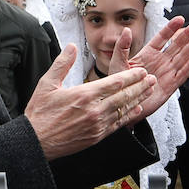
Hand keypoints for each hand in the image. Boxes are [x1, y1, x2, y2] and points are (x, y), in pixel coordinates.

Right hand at [25, 45, 154, 159]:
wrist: (36, 141)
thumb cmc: (40, 114)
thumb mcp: (47, 84)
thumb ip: (62, 64)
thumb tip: (71, 47)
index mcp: (84, 95)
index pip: (114, 82)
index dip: (131, 76)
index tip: (141, 71)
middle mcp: (94, 110)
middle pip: (124, 96)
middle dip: (140, 86)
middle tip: (152, 78)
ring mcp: (97, 125)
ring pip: (124, 109)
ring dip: (139, 99)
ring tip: (149, 91)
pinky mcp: (96, 136)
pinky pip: (118, 124)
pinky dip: (129, 116)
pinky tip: (137, 110)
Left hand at [126, 17, 188, 116]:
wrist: (123, 107)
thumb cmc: (119, 86)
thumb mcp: (117, 64)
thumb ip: (122, 47)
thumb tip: (127, 30)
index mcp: (148, 54)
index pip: (162, 38)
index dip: (171, 29)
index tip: (180, 19)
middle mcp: (160, 62)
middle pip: (176, 45)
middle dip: (187, 35)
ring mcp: (166, 73)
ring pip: (182, 57)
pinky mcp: (170, 86)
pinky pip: (182, 75)